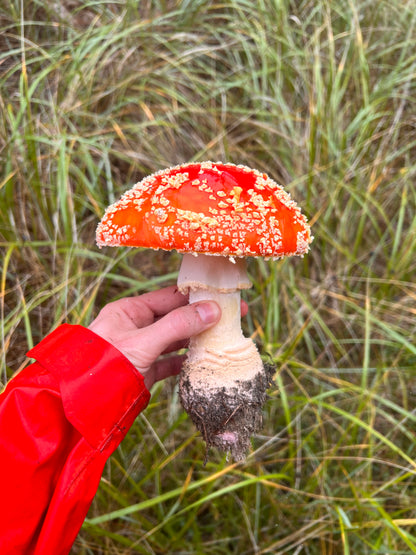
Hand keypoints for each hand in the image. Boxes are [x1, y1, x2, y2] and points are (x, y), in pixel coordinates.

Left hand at [89, 286, 221, 389]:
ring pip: (176, 339)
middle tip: (234, 315)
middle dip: (203, 317)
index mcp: (130, 311)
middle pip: (177, 317)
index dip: (198, 295)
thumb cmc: (106, 363)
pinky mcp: (145, 370)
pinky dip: (186, 362)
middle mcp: (136, 327)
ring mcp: (142, 349)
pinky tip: (204, 360)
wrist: (82, 403)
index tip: (224, 296)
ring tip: (225, 337)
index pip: (170, 297)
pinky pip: (171, 362)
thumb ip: (178, 325)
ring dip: (198, 339)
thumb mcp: (144, 342)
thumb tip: (213, 309)